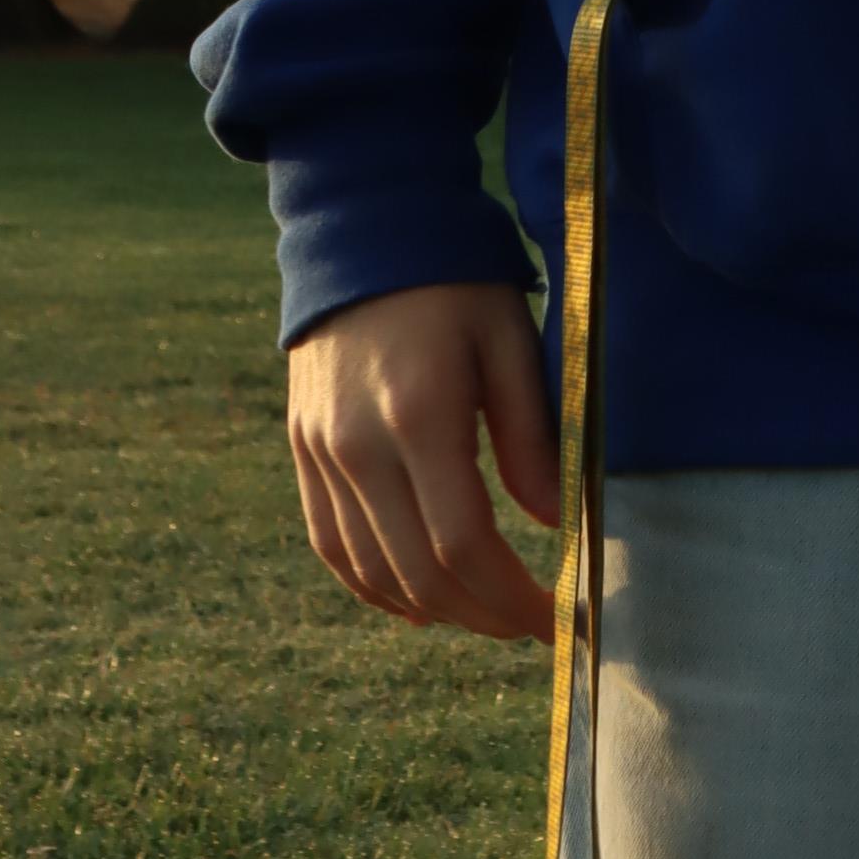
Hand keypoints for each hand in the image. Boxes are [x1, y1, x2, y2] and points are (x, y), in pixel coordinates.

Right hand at [286, 277, 558, 642]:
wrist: (361, 232)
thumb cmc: (456, 283)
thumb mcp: (511, 343)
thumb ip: (532, 438)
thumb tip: (554, 524)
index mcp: (419, 416)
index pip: (464, 544)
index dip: (512, 597)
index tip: (558, 617)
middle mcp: (358, 446)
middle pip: (418, 572)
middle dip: (482, 614)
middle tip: (529, 626)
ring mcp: (320, 452)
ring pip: (372, 570)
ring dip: (432, 608)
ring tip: (486, 614)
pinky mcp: (301, 449)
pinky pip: (330, 543)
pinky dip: (373, 586)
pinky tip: (415, 602)